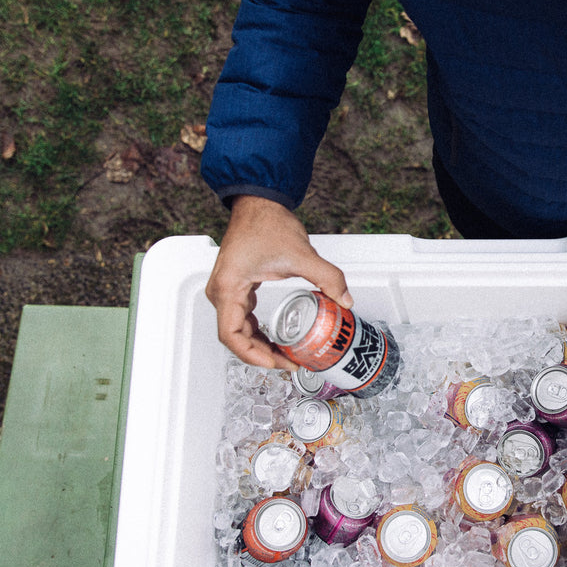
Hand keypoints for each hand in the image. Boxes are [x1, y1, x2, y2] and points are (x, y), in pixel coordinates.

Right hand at [205, 195, 351, 368]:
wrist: (259, 202)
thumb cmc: (266, 222)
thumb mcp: (300, 254)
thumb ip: (327, 277)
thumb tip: (345, 299)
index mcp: (228, 288)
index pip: (232, 336)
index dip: (254, 356)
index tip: (277, 363)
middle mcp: (221, 292)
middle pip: (235, 337)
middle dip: (261, 355)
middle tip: (288, 363)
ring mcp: (226, 290)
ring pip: (237, 330)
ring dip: (259, 346)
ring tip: (285, 357)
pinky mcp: (236, 286)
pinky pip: (242, 318)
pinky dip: (257, 332)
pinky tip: (275, 340)